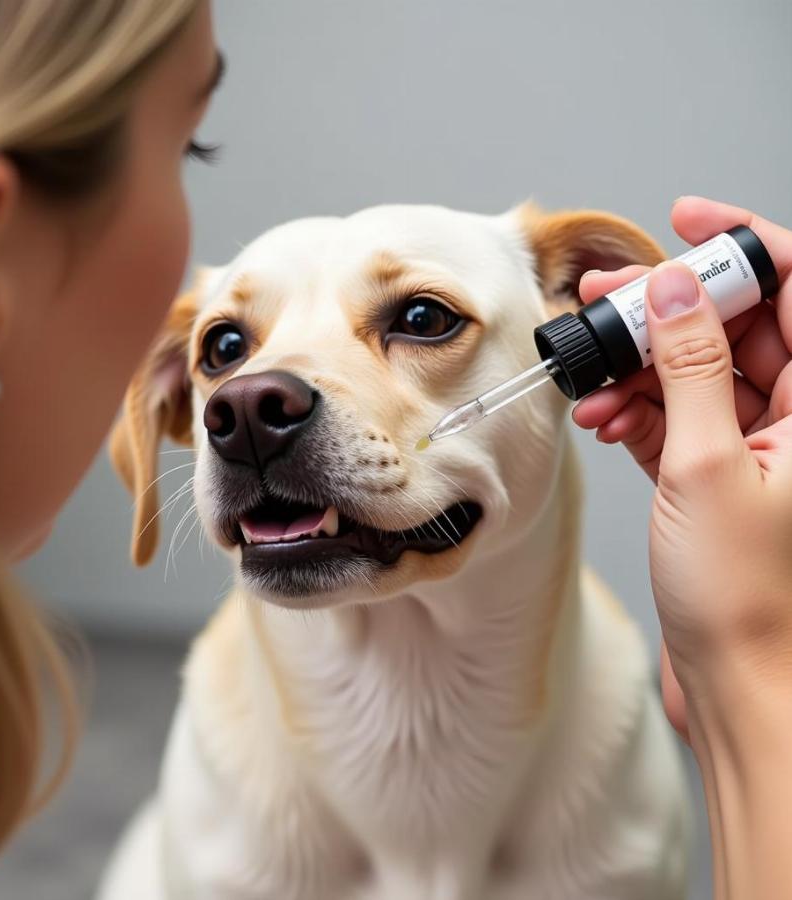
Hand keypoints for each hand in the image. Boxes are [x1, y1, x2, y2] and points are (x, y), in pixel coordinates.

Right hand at [573, 197, 791, 731]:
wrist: (737, 679)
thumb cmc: (744, 596)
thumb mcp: (708, 467)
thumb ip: (690, 369)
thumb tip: (678, 292)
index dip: (745, 246)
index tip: (688, 222)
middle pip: (735, 324)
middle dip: (668, 308)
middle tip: (608, 302)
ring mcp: (754, 442)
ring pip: (695, 368)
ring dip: (640, 365)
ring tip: (594, 377)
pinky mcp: (714, 469)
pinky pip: (674, 413)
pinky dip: (636, 408)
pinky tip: (605, 416)